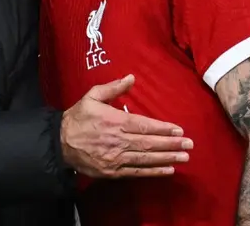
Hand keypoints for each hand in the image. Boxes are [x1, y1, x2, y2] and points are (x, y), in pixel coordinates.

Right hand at [60, 74, 192, 178]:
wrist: (59, 142)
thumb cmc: (77, 118)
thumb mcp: (91, 97)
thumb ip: (112, 88)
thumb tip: (131, 78)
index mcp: (114, 121)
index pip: (144, 126)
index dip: (163, 128)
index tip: (179, 129)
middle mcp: (118, 140)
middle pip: (149, 143)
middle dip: (171, 144)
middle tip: (189, 144)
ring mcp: (116, 158)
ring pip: (146, 158)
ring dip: (167, 158)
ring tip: (184, 157)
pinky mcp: (112, 171)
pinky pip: (137, 172)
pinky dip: (153, 172)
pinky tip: (168, 170)